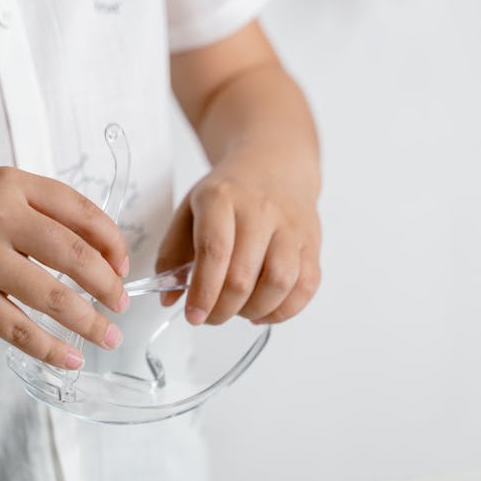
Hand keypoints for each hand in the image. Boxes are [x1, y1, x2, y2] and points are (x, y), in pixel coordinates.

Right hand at [0, 167, 129, 369]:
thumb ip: (35, 210)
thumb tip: (92, 251)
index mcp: (11, 183)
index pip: (81, 210)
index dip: (111, 241)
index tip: (123, 264)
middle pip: (75, 254)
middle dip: (108, 285)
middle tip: (122, 304)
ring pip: (52, 296)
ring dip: (89, 321)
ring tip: (109, 336)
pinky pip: (16, 328)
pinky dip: (48, 348)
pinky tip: (71, 359)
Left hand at [155, 155, 320, 325]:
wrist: (274, 164)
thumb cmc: (229, 194)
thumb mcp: (189, 210)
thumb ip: (172, 255)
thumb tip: (168, 298)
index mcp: (221, 198)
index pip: (214, 251)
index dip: (203, 291)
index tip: (194, 315)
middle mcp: (260, 209)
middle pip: (243, 275)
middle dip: (223, 309)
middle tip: (211, 316)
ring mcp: (291, 226)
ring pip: (279, 283)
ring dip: (254, 310)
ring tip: (238, 311)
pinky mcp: (312, 242)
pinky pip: (306, 286)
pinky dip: (284, 310)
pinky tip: (263, 310)